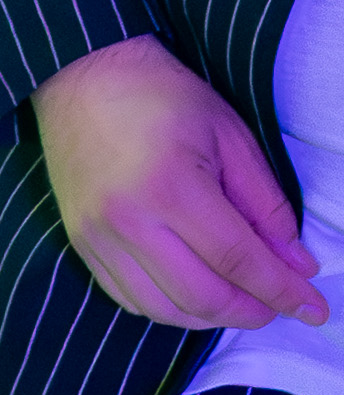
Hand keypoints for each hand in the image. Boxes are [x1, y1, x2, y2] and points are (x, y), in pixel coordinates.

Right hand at [32, 30, 324, 329]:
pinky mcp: (80, 241)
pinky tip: (194, 297)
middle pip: (201, 296)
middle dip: (251, 312)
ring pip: (162, 309)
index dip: (282, 291)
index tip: (313, 308)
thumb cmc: (162, 96)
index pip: (238, 260)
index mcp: (172, 187)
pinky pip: (127, 298)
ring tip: (241, 306)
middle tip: (280, 307)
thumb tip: (296, 264)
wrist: (83, 75)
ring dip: (210, 318)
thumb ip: (266, 204)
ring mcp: (97, 235)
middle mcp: (129, 220)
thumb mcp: (231, 137)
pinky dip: (168, 310)